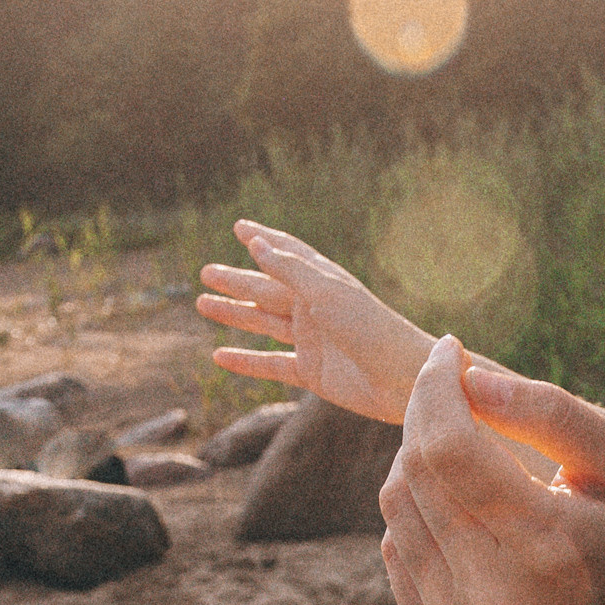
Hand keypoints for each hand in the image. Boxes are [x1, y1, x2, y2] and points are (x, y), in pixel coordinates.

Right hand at [196, 220, 432, 423]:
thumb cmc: (371, 327)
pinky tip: (218, 356)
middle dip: (237, 280)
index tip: (239, 227)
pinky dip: (245, 360)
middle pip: (267, 289)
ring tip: (202, 304)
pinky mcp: (311, 371)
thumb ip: (290, 270)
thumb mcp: (327, 293)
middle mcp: (315, 307)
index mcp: (323, 282)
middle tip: (206, 272)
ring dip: (235, 314)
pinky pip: (270, 364)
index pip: (287, 253)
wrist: (402, 378)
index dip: (264, 239)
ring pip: (263, 323)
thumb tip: (256, 242)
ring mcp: (312, 340)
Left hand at [380, 336, 604, 604]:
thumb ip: (553, 413)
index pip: (451, 449)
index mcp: (550, 547)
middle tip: (454, 384)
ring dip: (417, 456)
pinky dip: (418, 508)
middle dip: (426, 409)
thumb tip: (472, 378)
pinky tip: (460, 502)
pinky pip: (396, 549)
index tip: (449, 349)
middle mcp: (497, 599)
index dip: (437, 387)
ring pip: (396, 507)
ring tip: (462, 443)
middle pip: (416, 472)